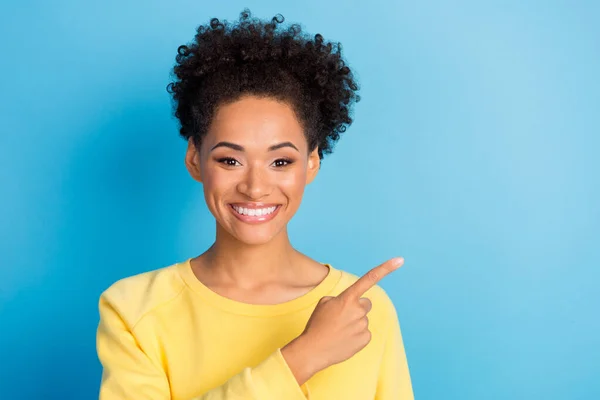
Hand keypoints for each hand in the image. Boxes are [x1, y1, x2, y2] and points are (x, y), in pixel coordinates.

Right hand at [282, 257, 404, 382]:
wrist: (313, 350)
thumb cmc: (317, 324)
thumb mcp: (324, 303)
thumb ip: (341, 298)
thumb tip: (353, 305)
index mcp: (348, 298)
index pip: (369, 279)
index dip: (386, 268)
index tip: (400, 260)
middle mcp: (358, 310)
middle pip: (365, 304)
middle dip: (357, 308)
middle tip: (341, 317)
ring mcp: (363, 325)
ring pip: (363, 319)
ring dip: (354, 323)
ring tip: (339, 330)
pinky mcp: (365, 339)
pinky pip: (364, 333)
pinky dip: (356, 335)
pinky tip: (344, 339)